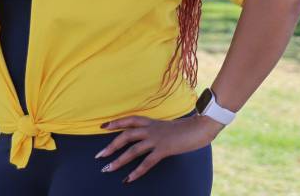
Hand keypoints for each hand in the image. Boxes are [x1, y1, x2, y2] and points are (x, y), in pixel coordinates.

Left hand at [95, 114, 222, 182]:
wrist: (200, 127)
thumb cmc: (186, 128)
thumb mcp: (167, 127)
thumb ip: (156, 130)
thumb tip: (147, 137)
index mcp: (151, 122)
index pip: (129, 119)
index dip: (116, 122)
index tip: (103, 127)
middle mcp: (151, 129)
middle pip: (126, 135)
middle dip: (111, 145)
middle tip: (99, 156)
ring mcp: (157, 139)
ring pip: (133, 150)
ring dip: (118, 160)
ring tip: (107, 169)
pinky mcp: (164, 149)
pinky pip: (147, 162)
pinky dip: (136, 171)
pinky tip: (128, 179)